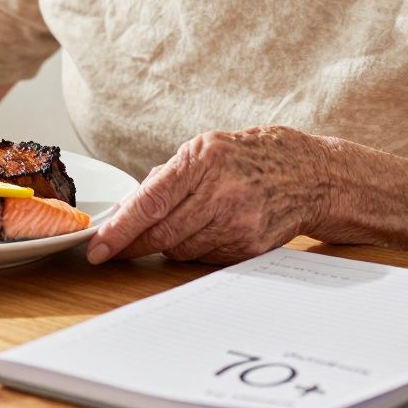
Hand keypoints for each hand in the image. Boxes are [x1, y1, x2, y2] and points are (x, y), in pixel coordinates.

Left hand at [86, 126, 331, 265]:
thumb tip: (122, 211)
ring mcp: (239, 223)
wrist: (310, 174)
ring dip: (166, 244)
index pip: (150, 203)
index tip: (97, 248)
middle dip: (131, 245)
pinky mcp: (251, 247)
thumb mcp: (203, 149)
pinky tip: (206, 230)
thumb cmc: (246, 157)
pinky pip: (205, 258)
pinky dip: (195, 249)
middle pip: (162, 234)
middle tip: (111, 250)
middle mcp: (222, 193)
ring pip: (180, 249)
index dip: (120, 230)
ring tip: (179, 223)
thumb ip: (163, 178)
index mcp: (202, 161)